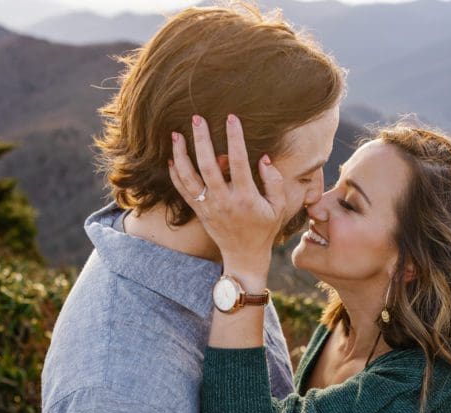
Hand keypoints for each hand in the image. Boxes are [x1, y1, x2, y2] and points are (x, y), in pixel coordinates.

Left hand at [168, 114, 285, 276]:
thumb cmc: (264, 228)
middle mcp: (224, 200)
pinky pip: (183, 190)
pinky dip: (175, 174)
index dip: (235, 138)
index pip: (239, 162)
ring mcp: (208, 206)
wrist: (244, 255)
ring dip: (181, 154)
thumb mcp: (278, 207)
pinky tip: (172, 158)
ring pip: (189, 177)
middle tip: (197, 118)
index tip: (232, 119)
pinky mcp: (199, 211)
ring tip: (176, 134)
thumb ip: (275, 182)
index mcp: (245, 197)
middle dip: (201, 140)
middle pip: (207, 165)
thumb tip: (263, 158)